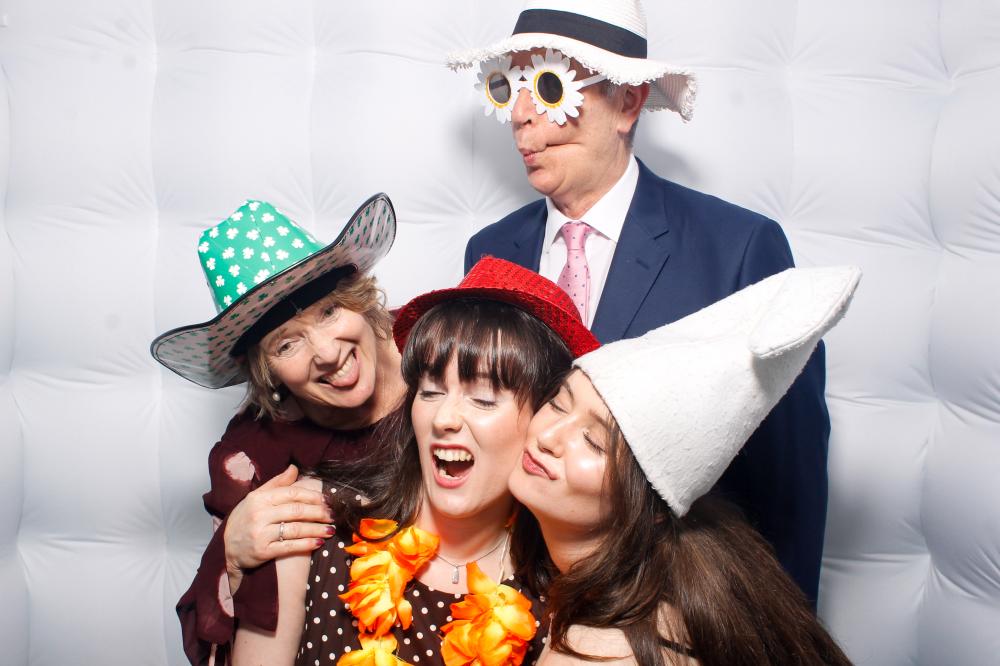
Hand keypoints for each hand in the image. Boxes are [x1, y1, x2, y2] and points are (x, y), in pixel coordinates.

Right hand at [223, 465, 332, 592]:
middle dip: (319, 513)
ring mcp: (261, 533)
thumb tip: (294, 468)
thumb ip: (277, 483)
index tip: (326, 500)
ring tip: (331, 529)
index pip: (292, 493)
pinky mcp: (263, 551)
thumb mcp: (256, 497)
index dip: (313, 496)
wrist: (226, 547)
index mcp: (259, 498)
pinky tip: (319, 542)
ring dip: (317, 529)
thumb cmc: (245, 519)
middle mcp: (259, 514)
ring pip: (296, 529)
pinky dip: (307, 544)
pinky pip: (290, 546)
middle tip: (332, 515)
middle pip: (297, 511)